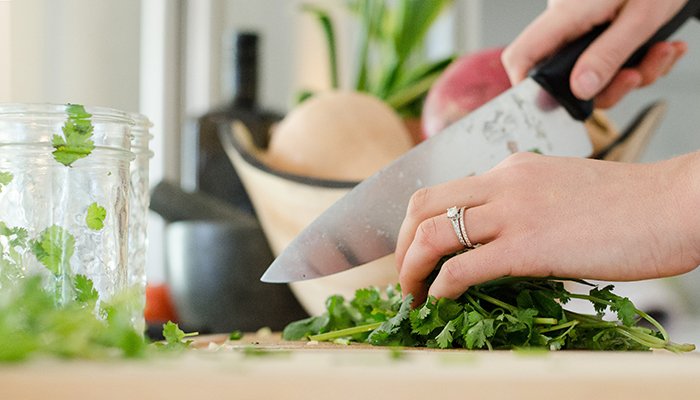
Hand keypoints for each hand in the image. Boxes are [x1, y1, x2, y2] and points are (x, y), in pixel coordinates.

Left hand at [395, 152, 699, 303]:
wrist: (674, 205)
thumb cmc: (629, 206)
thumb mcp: (562, 190)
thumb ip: (524, 204)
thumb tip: (497, 238)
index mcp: (510, 169)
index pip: (443, 191)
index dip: (417, 224)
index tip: (416, 252)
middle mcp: (503, 182)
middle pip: (422, 205)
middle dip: (400, 244)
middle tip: (403, 275)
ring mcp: (513, 212)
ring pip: (432, 234)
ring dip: (411, 269)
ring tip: (412, 294)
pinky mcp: (528, 246)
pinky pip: (463, 267)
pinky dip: (440, 286)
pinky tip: (441, 300)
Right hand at [501, 0, 688, 107]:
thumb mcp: (641, 18)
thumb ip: (608, 55)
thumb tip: (580, 89)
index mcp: (566, 14)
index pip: (522, 56)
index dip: (527, 87)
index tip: (551, 107)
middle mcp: (567, 22)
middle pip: (565, 76)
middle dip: (609, 86)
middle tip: (637, 75)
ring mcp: (582, 26)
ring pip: (593, 73)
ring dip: (633, 73)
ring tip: (661, 52)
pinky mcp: (598, 29)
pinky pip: (608, 60)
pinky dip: (639, 61)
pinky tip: (658, 48)